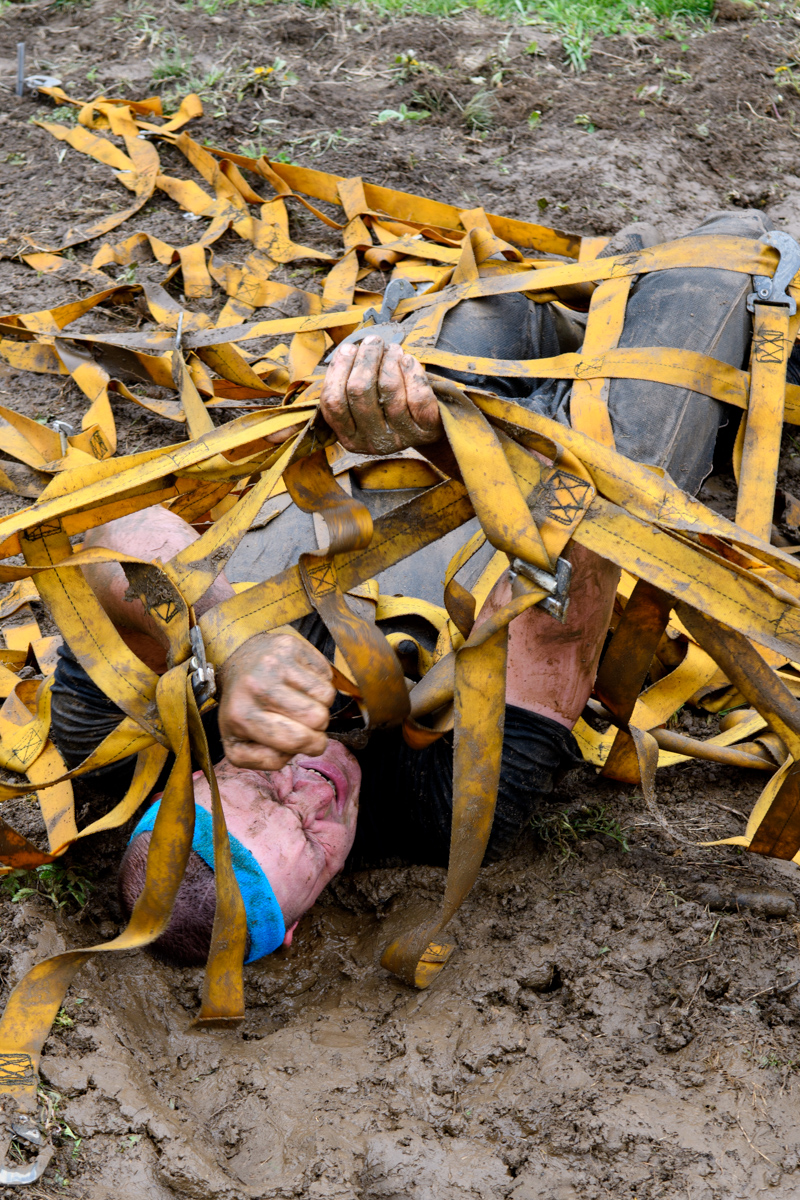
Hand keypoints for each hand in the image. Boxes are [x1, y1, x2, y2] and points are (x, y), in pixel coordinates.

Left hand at [217, 632, 335, 770]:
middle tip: (304, 722)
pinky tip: (301, 683)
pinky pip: (327, 674)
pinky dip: (320, 683)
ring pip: (327, 696)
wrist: (236, 660)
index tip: (311, 743)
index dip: (312, 746)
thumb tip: (289, 753)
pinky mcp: (291, 645)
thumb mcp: (237, 743)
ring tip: (301, 701)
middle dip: (319, 727)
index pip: (295, 740)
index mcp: (242, 715)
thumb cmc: (242, 706)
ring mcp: (275, 662)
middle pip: (318, 718)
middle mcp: (258, 686)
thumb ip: (261, 761)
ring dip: (321, 703)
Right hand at [320, 336, 442, 454]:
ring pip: (389, 389)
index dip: (338, 369)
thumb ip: (349, 383)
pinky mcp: (426, 430)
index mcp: (350, 438)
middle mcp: (373, 442)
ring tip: (392, 349)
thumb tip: (347, 350)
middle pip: (360, 391)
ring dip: (389, 361)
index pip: (334, 402)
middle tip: (373, 341)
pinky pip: (417, 396)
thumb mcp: (363, 404)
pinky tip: (408, 360)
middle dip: (365, 358)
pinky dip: (411, 372)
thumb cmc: (387, 408)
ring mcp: (401, 438)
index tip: (348, 347)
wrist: (426, 429)